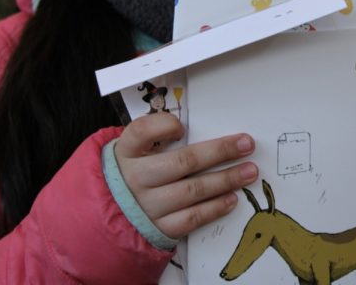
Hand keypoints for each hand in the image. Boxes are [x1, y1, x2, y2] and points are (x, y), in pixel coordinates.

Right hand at [115, 112, 257, 238]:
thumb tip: (195, 130)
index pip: (142, 132)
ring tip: (249, 171)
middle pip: (182, 161)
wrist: (106, 217)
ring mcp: (147, 206)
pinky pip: (191, 218)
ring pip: (192, 190)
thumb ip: (155, 139)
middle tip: (247, 144)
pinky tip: (232, 199)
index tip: (181, 126)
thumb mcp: (132, 153)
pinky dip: (214, 208)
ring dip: (225, 180)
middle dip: (219, 151)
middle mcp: (136, 178)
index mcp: (127, 152)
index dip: (163, 126)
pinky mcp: (158, 228)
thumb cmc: (130, 174)